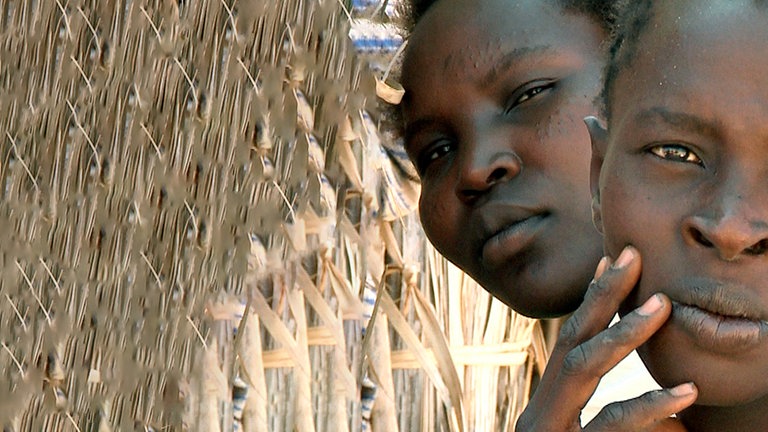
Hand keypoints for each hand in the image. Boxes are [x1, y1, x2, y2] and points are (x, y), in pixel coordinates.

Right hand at [515, 246, 697, 431]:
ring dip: (624, 332)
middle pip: (571, 341)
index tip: (611, 261)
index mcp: (551, 409)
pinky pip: (612, 421)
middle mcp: (543, 414)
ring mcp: (551, 428)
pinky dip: (649, 406)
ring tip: (663, 304)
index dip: (590, 301)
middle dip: (602, 296)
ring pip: (584, 367)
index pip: (569, 345)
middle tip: (633, 257)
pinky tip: (685, 392)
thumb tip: (677, 402)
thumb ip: (623, 423)